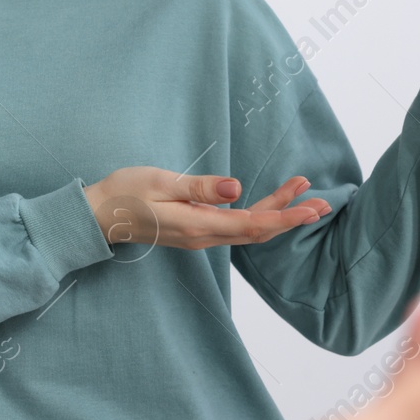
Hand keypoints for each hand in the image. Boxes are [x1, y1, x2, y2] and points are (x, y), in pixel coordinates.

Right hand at [82, 168, 330, 251]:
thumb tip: (236, 188)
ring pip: (248, 230)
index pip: (253, 224)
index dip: (286, 216)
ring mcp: (200, 236)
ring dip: (277, 214)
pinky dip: (258, 216)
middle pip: (258, 230)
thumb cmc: (124, 194)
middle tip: (321, 200)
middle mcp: (204, 236)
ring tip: (301, 194)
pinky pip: (235, 228)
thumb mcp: (160, 182)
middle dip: (291, 216)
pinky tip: (267, 205)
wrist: (98, 215)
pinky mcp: (195, 231)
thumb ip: (199, 187)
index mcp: (198, 226)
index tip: (312, 206)